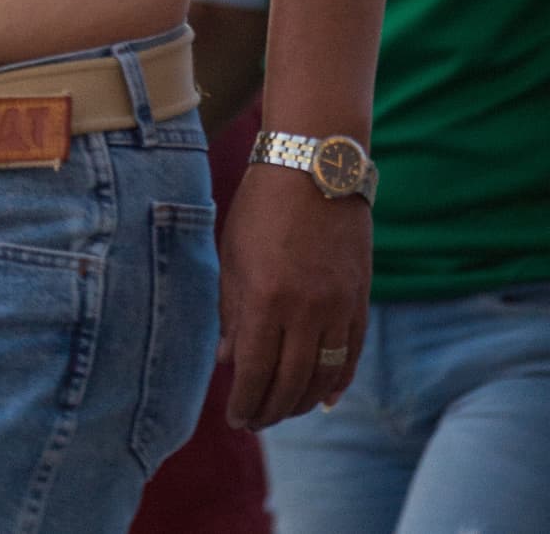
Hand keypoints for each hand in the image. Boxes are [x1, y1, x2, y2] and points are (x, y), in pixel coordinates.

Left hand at [216, 160, 370, 430]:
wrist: (315, 166)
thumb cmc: (262, 206)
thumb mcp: (234, 255)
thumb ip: (231, 311)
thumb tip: (230, 362)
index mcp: (265, 298)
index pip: (254, 372)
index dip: (244, 403)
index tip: (236, 418)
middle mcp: (304, 310)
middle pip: (289, 383)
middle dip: (270, 411)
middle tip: (256, 421)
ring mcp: (337, 307)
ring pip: (323, 377)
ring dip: (301, 402)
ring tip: (283, 410)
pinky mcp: (359, 300)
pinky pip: (351, 356)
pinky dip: (338, 383)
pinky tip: (323, 399)